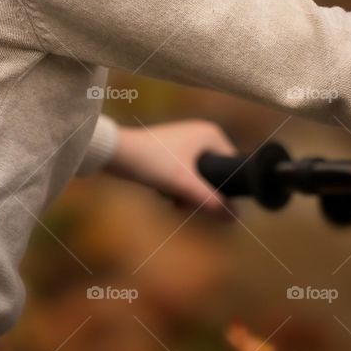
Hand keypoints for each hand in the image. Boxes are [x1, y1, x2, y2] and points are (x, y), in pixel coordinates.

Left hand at [104, 119, 240, 221]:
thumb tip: (236, 218)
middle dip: (200, 194)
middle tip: (184, 204)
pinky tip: (164, 194)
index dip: (223, 189)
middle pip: (214, 174)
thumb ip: (210, 202)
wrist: (114, 152)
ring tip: (173, 202)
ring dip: (187, 193)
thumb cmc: (151, 163)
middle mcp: (202, 132)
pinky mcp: (171, 148)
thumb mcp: (184, 185)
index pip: (231, 167)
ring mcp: (186, 139)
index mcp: (212, 133)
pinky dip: (176, 185)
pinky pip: (184, 172)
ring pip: (198, 176)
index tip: (205, 203)